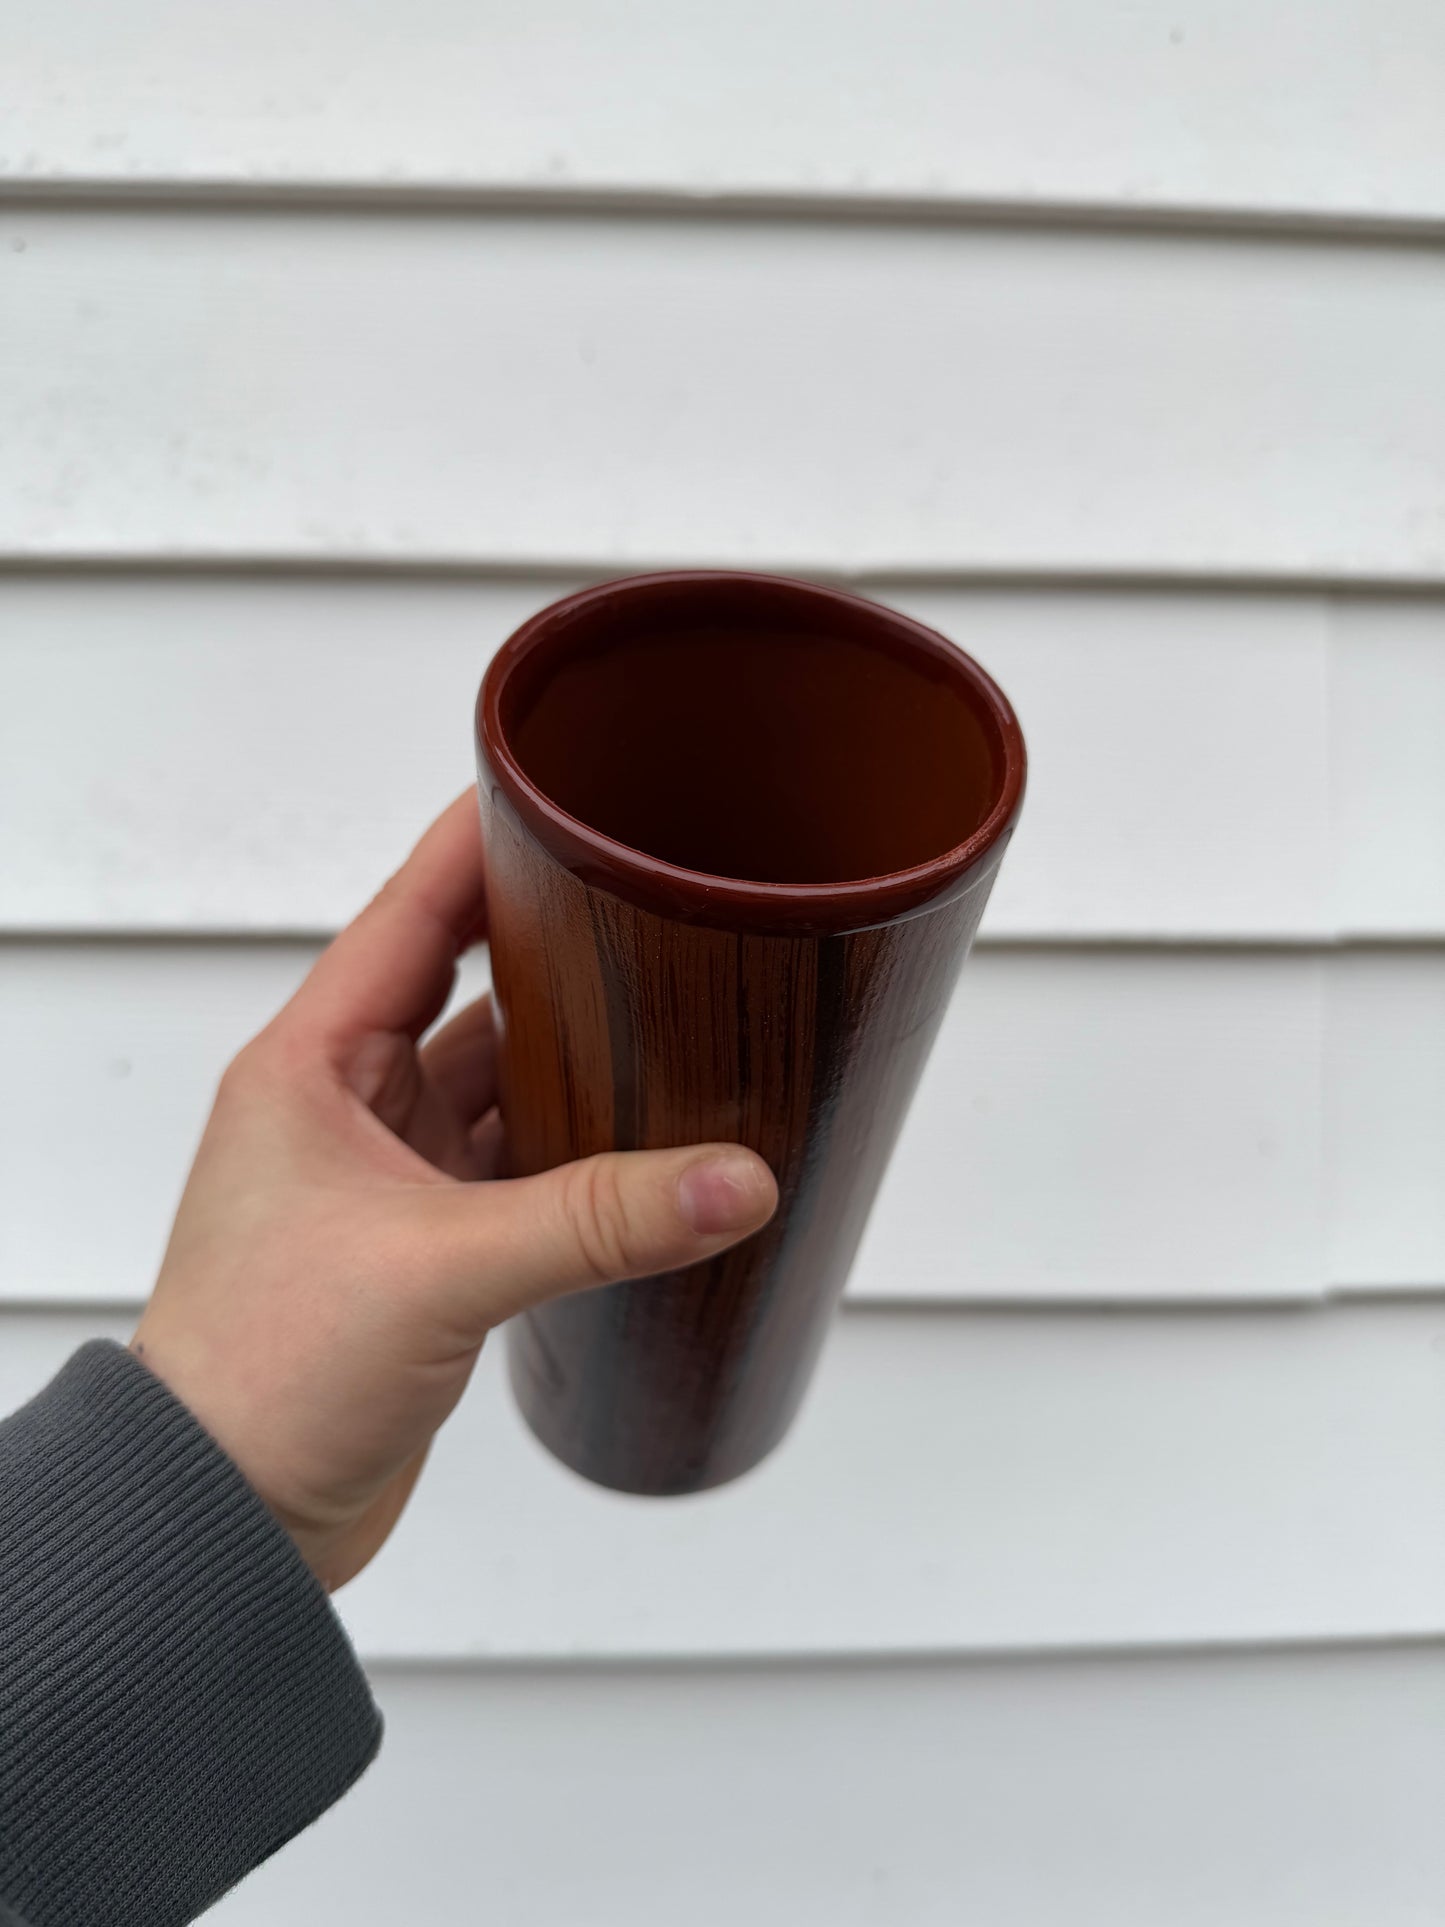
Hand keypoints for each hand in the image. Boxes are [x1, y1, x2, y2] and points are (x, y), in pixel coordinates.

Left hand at [131, 794, 777, 1590]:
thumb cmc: (260, 1375)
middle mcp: (347, 1104)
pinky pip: (518, 1169)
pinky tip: (647, 1144)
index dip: (485, 842)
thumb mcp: (442, 1270)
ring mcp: (388, 1176)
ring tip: (677, 1018)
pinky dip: (578, 1156)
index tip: (568, 788)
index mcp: (313, 1064)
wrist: (223, 1520)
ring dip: (577, 1064)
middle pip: (470, 987)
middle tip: (657, 904)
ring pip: (503, 1084)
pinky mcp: (425, 1246)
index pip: (412, 913)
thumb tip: (736, 1178)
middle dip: (559, 951)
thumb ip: (600, 1219)